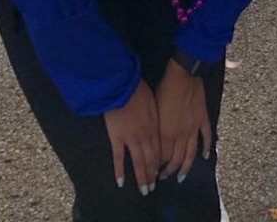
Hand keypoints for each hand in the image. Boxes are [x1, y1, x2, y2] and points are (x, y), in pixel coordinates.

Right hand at [104, 80, 159, 194]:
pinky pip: (118, 157)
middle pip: (150, 159)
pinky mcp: (116, 137)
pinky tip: (121, 182)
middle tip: (152, 187)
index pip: (159, 149)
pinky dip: (119, 170)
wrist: (123, 85)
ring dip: (141, 177)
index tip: (160, 174)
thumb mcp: (154, 102)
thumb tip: (157, 126)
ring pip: (138, 162)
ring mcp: (130, 138)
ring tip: (144, 189)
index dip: (159, 163)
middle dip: (152, 174)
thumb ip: (156, 117)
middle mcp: (145, 135)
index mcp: (155, 126)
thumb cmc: (139, 90)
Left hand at [156, 59, 212, 183]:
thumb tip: (155, 143)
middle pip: (176, 159)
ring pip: (191, 153)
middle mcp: (181, 134)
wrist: (182, 75)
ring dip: (186, 167)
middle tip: (164, 177)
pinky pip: (206, 137)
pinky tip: (205, 157)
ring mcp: (194, 127)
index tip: (154, 171)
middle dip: (170, 171)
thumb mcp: (155, 111)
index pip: (163, 157)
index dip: (158, 166)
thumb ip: (156, 130)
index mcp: (167, 133)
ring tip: (181, 177)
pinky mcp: (203, 119)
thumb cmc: (163, 90)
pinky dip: (207, 148)